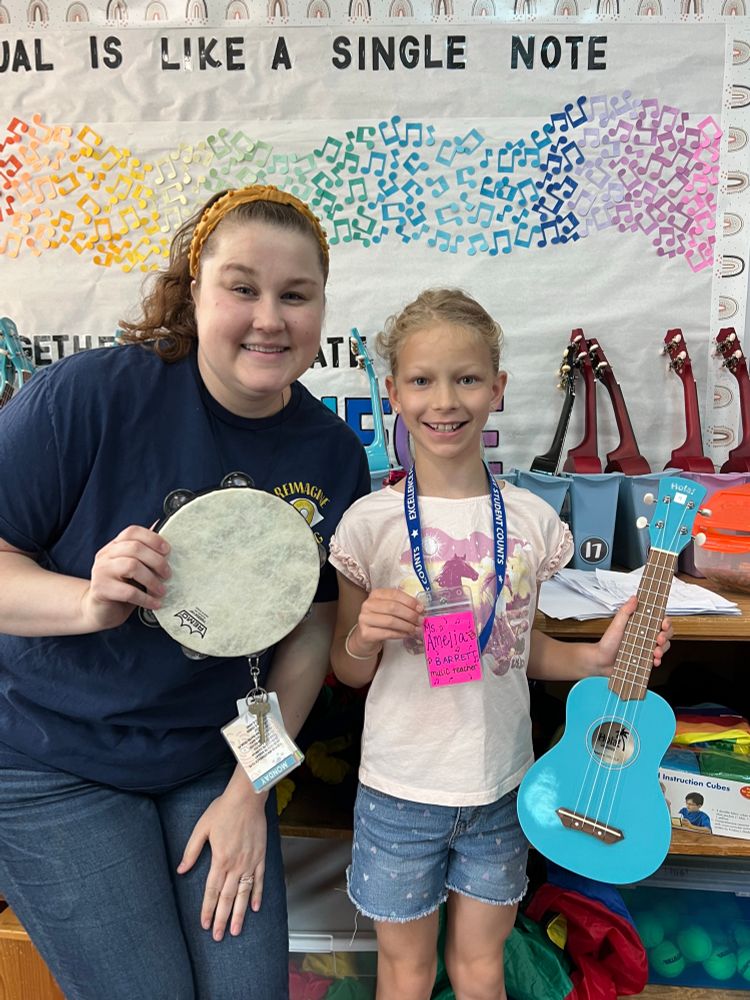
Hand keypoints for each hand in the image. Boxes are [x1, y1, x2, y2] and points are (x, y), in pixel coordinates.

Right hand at [80, 525, 169, 630]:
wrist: (101, 612)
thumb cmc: (123, 589)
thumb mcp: (136, 570)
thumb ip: (145, 555)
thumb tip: (163, 535)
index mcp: (114, 546)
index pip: (132, 532)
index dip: (152, 538)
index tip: (167, 551)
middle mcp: (105, 555)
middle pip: (135, 548)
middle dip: (157, 561)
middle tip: (168, 575)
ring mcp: (101, 571)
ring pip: (132, 566)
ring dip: (152, 580)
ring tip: (162, 591)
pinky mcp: (100, 590)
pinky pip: (128, 592)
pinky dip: (146, 598)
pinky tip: (155, 603)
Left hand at [177, 779, 268, 940]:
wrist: (247, 797)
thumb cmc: (223, 810)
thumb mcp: (202, 828)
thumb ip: (191, 851)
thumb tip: (181, 869)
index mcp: (220, 859)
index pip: (212, 891)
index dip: (207, 909)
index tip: (204, 925)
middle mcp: (236, 864)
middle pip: (228, 897)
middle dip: (222, 919)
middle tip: (218, 937)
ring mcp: (251, 862)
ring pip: (244, 893)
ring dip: (240, 913)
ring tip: (236, 930)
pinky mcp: (261, 856)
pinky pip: (260, 880)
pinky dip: (258, 895)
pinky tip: (255, 908)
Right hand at [349, 587, 422, 657]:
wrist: (366, 635)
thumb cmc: (381, 619)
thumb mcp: (389, 608)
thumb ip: (403, 605)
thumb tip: (420, 609)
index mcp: (375, 594)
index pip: (394, 594)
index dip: (409, 601)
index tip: (421, 608)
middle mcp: (368, 604)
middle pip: (393, 607)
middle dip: (410, 614)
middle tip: (420, 620)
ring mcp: (365, 619)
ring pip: (390, 621)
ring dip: (407, 626)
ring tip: (416, 629)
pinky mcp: (366, 633)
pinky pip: (387, 633)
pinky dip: (400, 634)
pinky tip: (407, 634)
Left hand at [594, 595, 672, 674]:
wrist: (601, 661)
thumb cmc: (608, 643)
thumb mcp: (616, 625)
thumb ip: (625, 611)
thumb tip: (634, 598)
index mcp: (640, 624)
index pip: (659, 620)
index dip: (665, 621)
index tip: (664, 624)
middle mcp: (645, 635)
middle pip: (665, 633)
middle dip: (665, 636)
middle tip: (658, 639)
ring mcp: (646, 647)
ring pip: (663, 646)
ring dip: (662, 649)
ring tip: (655, 653)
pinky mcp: (645, 658)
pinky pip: (657, 659)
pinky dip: (658, 660)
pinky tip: (654, 661)